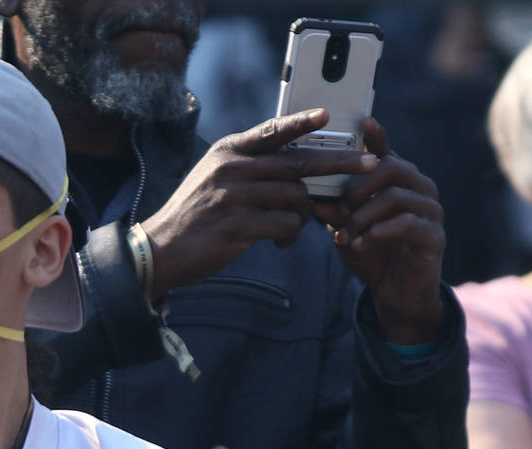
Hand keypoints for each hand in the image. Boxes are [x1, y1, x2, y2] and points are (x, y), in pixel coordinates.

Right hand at [140, 108, 378, 299]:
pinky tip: (280, 243)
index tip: (329, 115)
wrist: (160, 250)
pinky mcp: (238, 226)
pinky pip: (286, 224)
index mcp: (229, 152)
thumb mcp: (214, 178)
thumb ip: (250, 167)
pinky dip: (291, 235)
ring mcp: (235, 196)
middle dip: (340, 164)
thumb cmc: (195, 216)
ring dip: (304, 217)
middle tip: (371, 165)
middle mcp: (233, 168)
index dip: (303, 123)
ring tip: (291, 230)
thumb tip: (294, 169)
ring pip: (297, 198)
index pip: (273, 131)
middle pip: (299, 162)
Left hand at [312, 117, 444, 343]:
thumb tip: (312, 198)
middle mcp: (420, 189)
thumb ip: (334, 212)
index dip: (377, 137)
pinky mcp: (434, 235)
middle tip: (340, 209)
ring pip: (396, 196)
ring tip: (346, 235)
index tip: (364, 122)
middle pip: (392, 167)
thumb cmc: (372, 254)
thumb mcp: (347, 230)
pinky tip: (363, 243)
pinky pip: (408, 223)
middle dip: (358, 187)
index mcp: (399, 182)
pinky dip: (380, 231)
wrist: (396, 294)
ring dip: (363, 216)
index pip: (388, 152)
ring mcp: (431, 211)